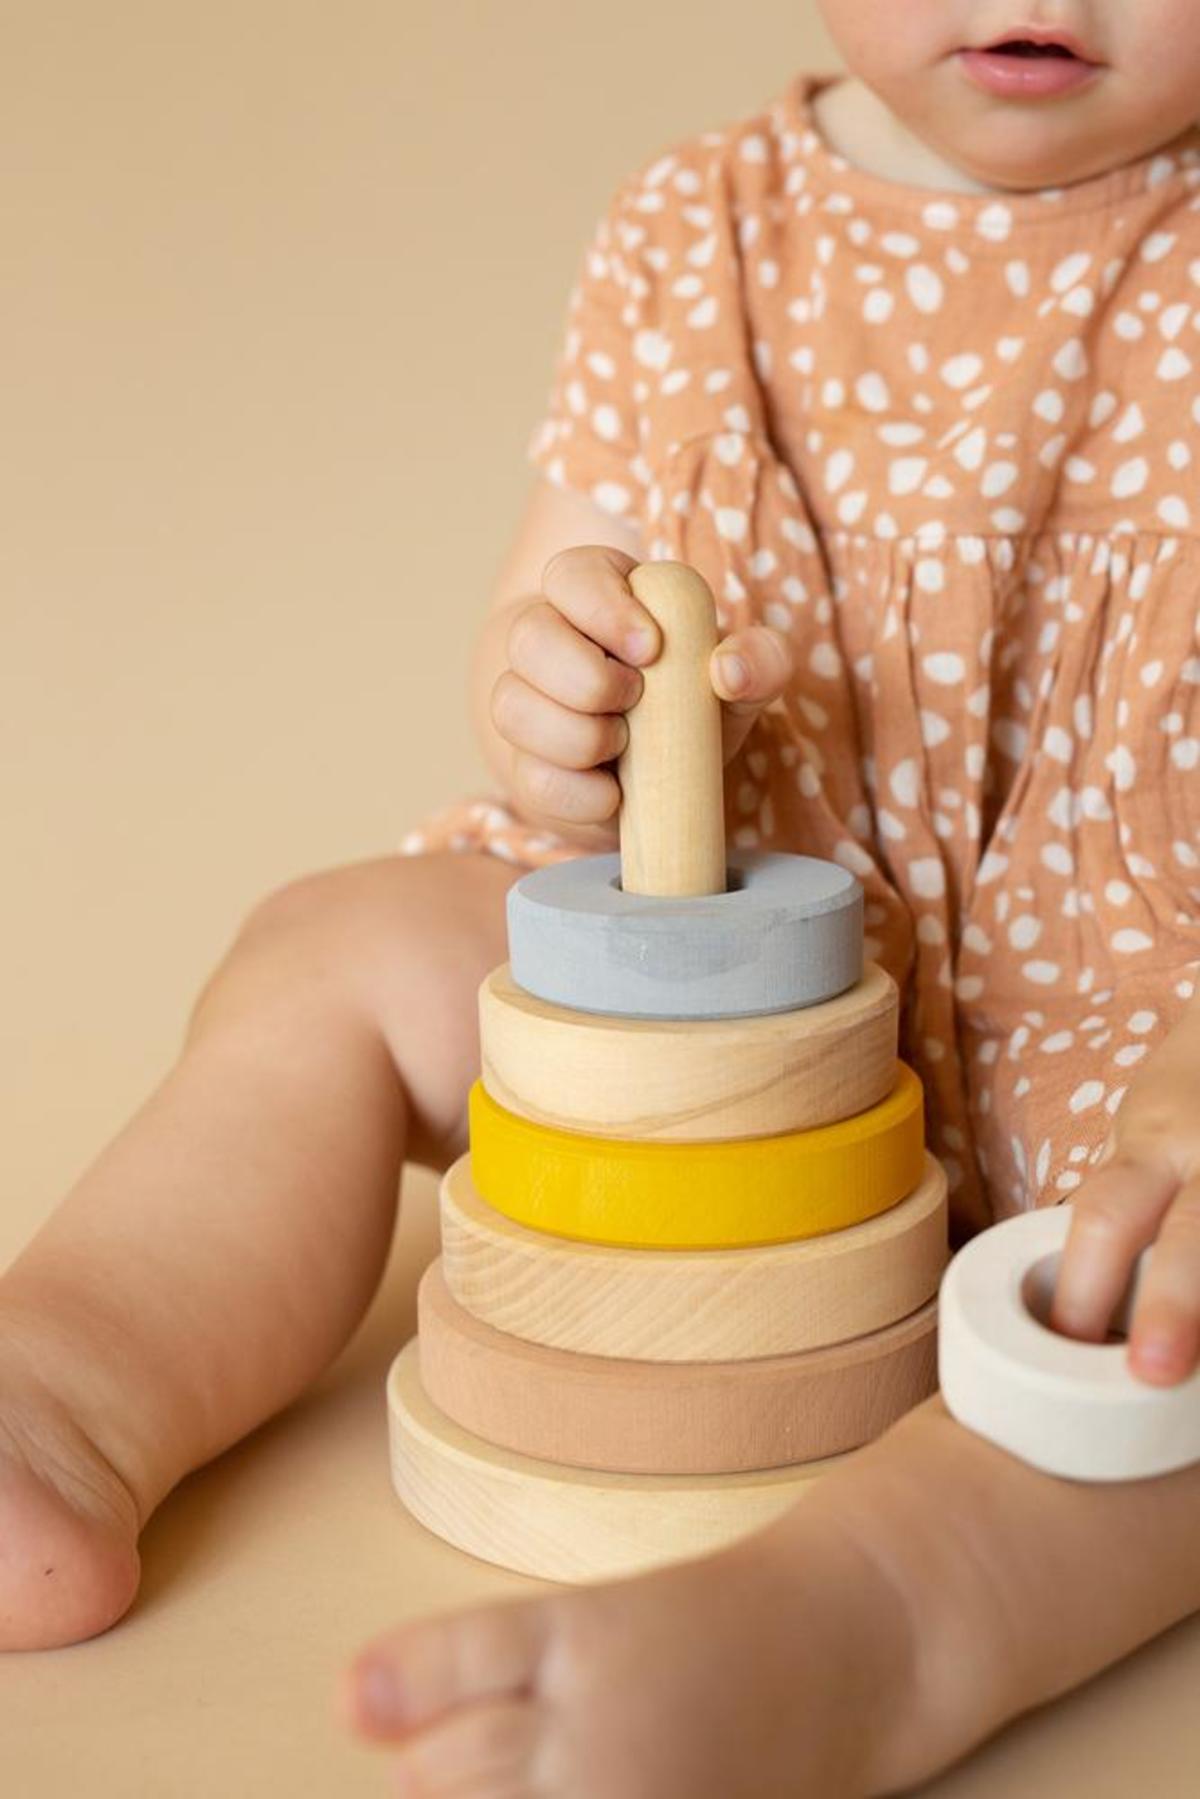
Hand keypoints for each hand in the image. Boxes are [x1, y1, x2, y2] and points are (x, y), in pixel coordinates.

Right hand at [491, 546, 793, 833]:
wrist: (668, 777)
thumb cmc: (696, 703)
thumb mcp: (740, 678)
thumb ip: (761, 659)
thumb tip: (728, 670)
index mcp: (597, 596)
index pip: (571, 574)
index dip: (601, 606)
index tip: (650, 647)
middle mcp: (548, 641)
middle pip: (528, 637)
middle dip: (586, 677)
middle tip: (634, 698)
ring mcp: (526, 705)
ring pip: (510, 706)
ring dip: (576, 736)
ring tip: (624, 745)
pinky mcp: (525, 768)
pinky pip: (529, 778)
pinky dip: (578, 792)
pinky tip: (614, 793)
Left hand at [1050, 1001, 1199, 1385]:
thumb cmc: (1186, 1103)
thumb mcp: (1142, 1137)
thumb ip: (1124, 1204)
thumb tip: (1071, 1298)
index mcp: (1155, 1147)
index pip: (1108, 1214)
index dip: (1084, 1283)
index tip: (1065, 1339)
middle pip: (1191, 1239)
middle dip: (1173, 1309)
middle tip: (1151, 1374)